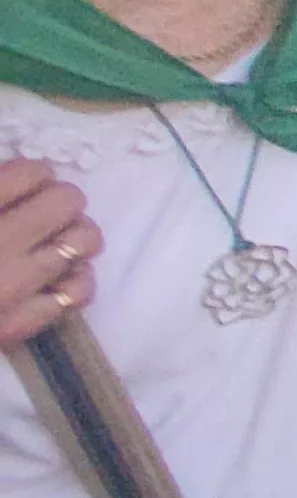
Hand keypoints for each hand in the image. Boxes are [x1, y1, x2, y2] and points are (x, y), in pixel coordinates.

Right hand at [0, 161, 100, 346]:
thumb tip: (23, 175)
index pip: (31, 173)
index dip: (35, 173)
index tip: (31, 181)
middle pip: (66, 201)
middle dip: (59, 199)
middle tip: (46, 209)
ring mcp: (11, 286)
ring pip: (84, 240)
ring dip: (74, 234)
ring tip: (58, 239)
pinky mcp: (19, 324)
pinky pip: (79, 289)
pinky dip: (75, 277)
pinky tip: (57, 275)